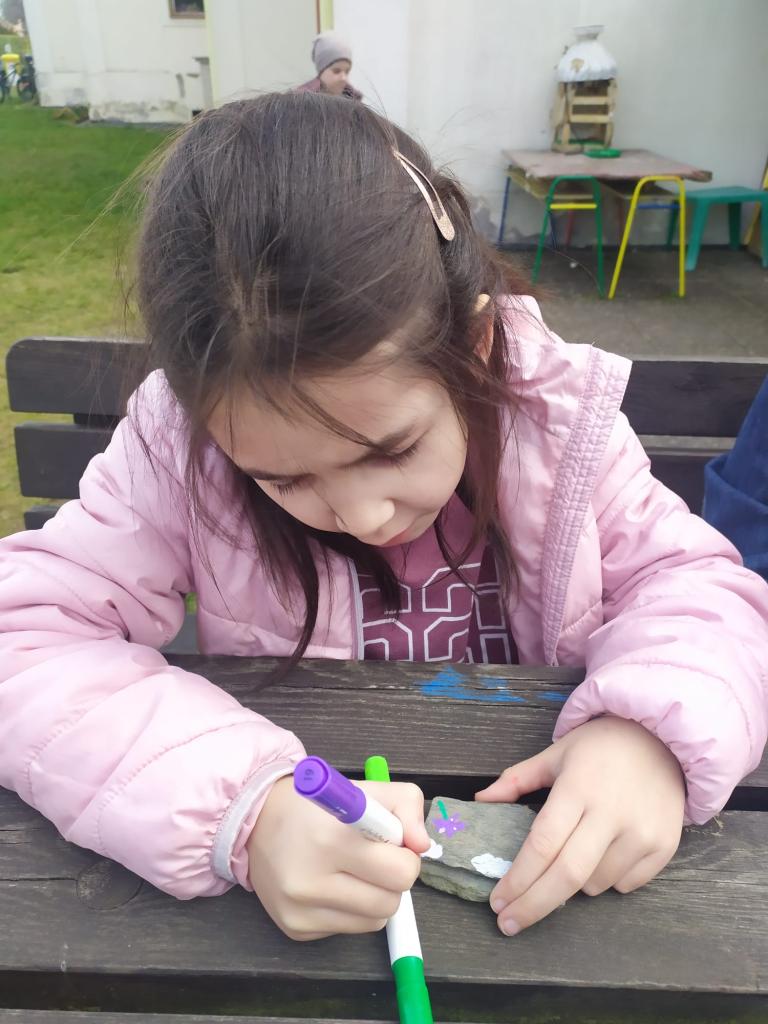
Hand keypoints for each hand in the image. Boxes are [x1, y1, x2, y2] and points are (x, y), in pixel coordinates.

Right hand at [247, 775, 428, 940]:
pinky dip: (350, 910)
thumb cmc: (317, 806)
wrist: (256, 822)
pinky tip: (332, 884)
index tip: (392, 845)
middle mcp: (311, 881)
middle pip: (390, 903)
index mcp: (331, 839)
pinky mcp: (295, 929)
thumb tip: (422, 845)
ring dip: (374, 898)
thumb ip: (406, 806)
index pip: (399, 873)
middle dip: (392, 881)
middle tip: (376, 860)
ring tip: (353, 871)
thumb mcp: (365, 790)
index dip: (405, 858)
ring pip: (374, 922)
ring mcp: (301, 910)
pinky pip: (348, 930)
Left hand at [475, 717, 684, 935]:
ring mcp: (641, 832)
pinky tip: (603, 854)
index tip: (497, 902)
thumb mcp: (556, 753)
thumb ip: (516, 779)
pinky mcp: (664, 846)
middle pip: (567, 876)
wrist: (664, 737)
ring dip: (573, 885)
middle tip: (509, 923)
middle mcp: (611, 814)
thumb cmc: (602, 745)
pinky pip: (626, 884)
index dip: (517, 879)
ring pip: (595, 884)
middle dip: (533, 905)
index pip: (542, 844)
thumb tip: (481, 801)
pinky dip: (606, 880)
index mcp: (578, 788)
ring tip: (571, 858)